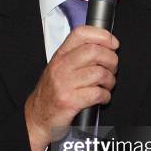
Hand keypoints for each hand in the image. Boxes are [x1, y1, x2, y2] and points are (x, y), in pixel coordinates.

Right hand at [25, 26, 118, 150]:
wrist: (37, 116)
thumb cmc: (52, 92)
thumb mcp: (60, 67)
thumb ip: (78, 55)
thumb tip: (105, 46)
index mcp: (60, 55)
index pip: (81, 33)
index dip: (102, 35)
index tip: (113, 44)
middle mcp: (61, 66)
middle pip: (95, 52)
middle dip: (111, 60)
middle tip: (112, 68)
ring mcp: (64, 83)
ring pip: (99, 73)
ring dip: (110, 81)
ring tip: (106, 85)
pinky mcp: (70, 101)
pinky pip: (97, 93)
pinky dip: (105, 96)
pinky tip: (101, 98)